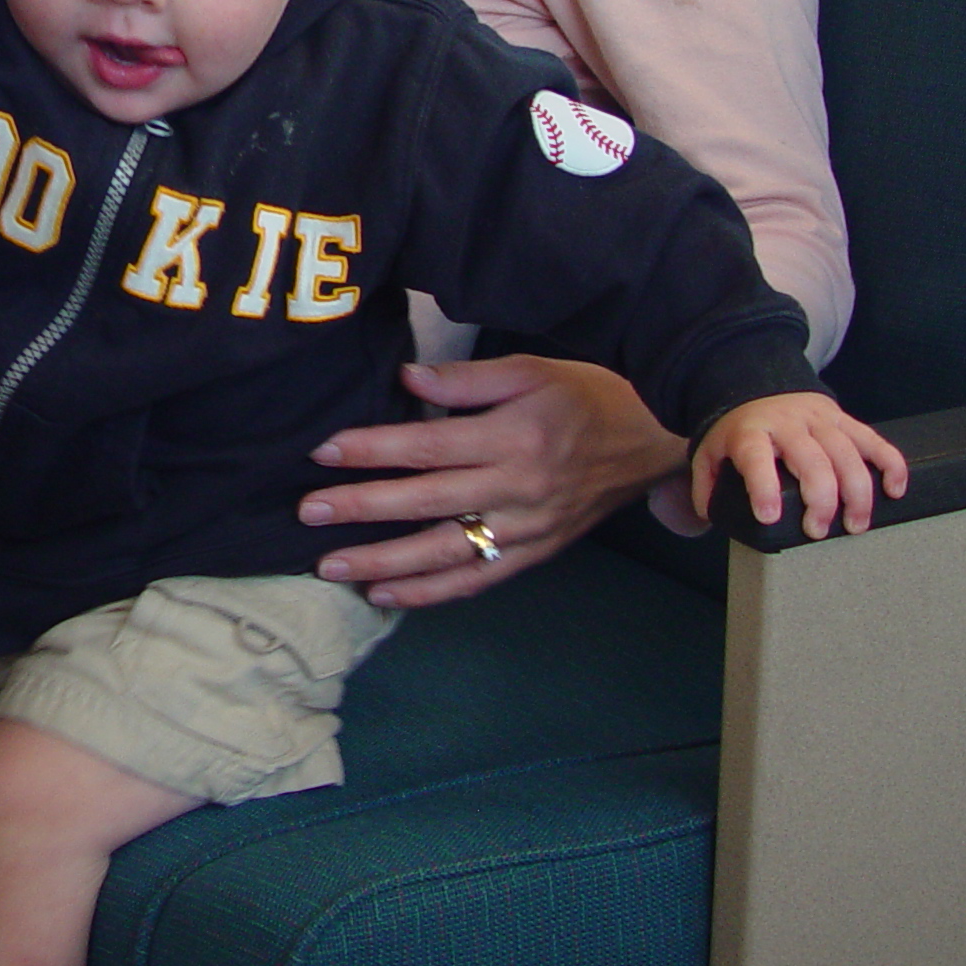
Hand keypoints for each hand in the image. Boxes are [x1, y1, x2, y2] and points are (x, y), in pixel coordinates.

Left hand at [300, 354, 684, 607]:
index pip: (429, 446)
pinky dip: (429, 593)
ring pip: (445, 554)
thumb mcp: (533, 369)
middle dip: (363, 510)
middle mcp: (518, 489)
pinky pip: (476, 581)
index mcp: (515, 437)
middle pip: (427, 504)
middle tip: (310, 513)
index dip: (373, 450)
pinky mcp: (535, 555)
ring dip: (385, 564)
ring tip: (332, 568)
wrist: (656, 442)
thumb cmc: (588, 396)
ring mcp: (526, 530)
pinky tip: (386, 596)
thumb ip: (468, 379)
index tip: (324, 452)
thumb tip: (407, 378)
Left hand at [691, 392, 906, 540]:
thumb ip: (707, 486)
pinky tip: (895, 490)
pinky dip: (890, 465)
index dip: (764, 487)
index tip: (770, 516)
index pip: (756, 458)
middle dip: (821, 500)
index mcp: (750, 432)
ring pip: (847, 453)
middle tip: (818, 531)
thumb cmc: (737, 431)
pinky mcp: (844, 419)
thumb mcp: (710, 453)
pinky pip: (873, 440)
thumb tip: (710, 517)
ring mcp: (820, 419)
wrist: (756, 384)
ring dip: (857, 493)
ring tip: (855, 525)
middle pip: (812, 460)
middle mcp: (788, 423)